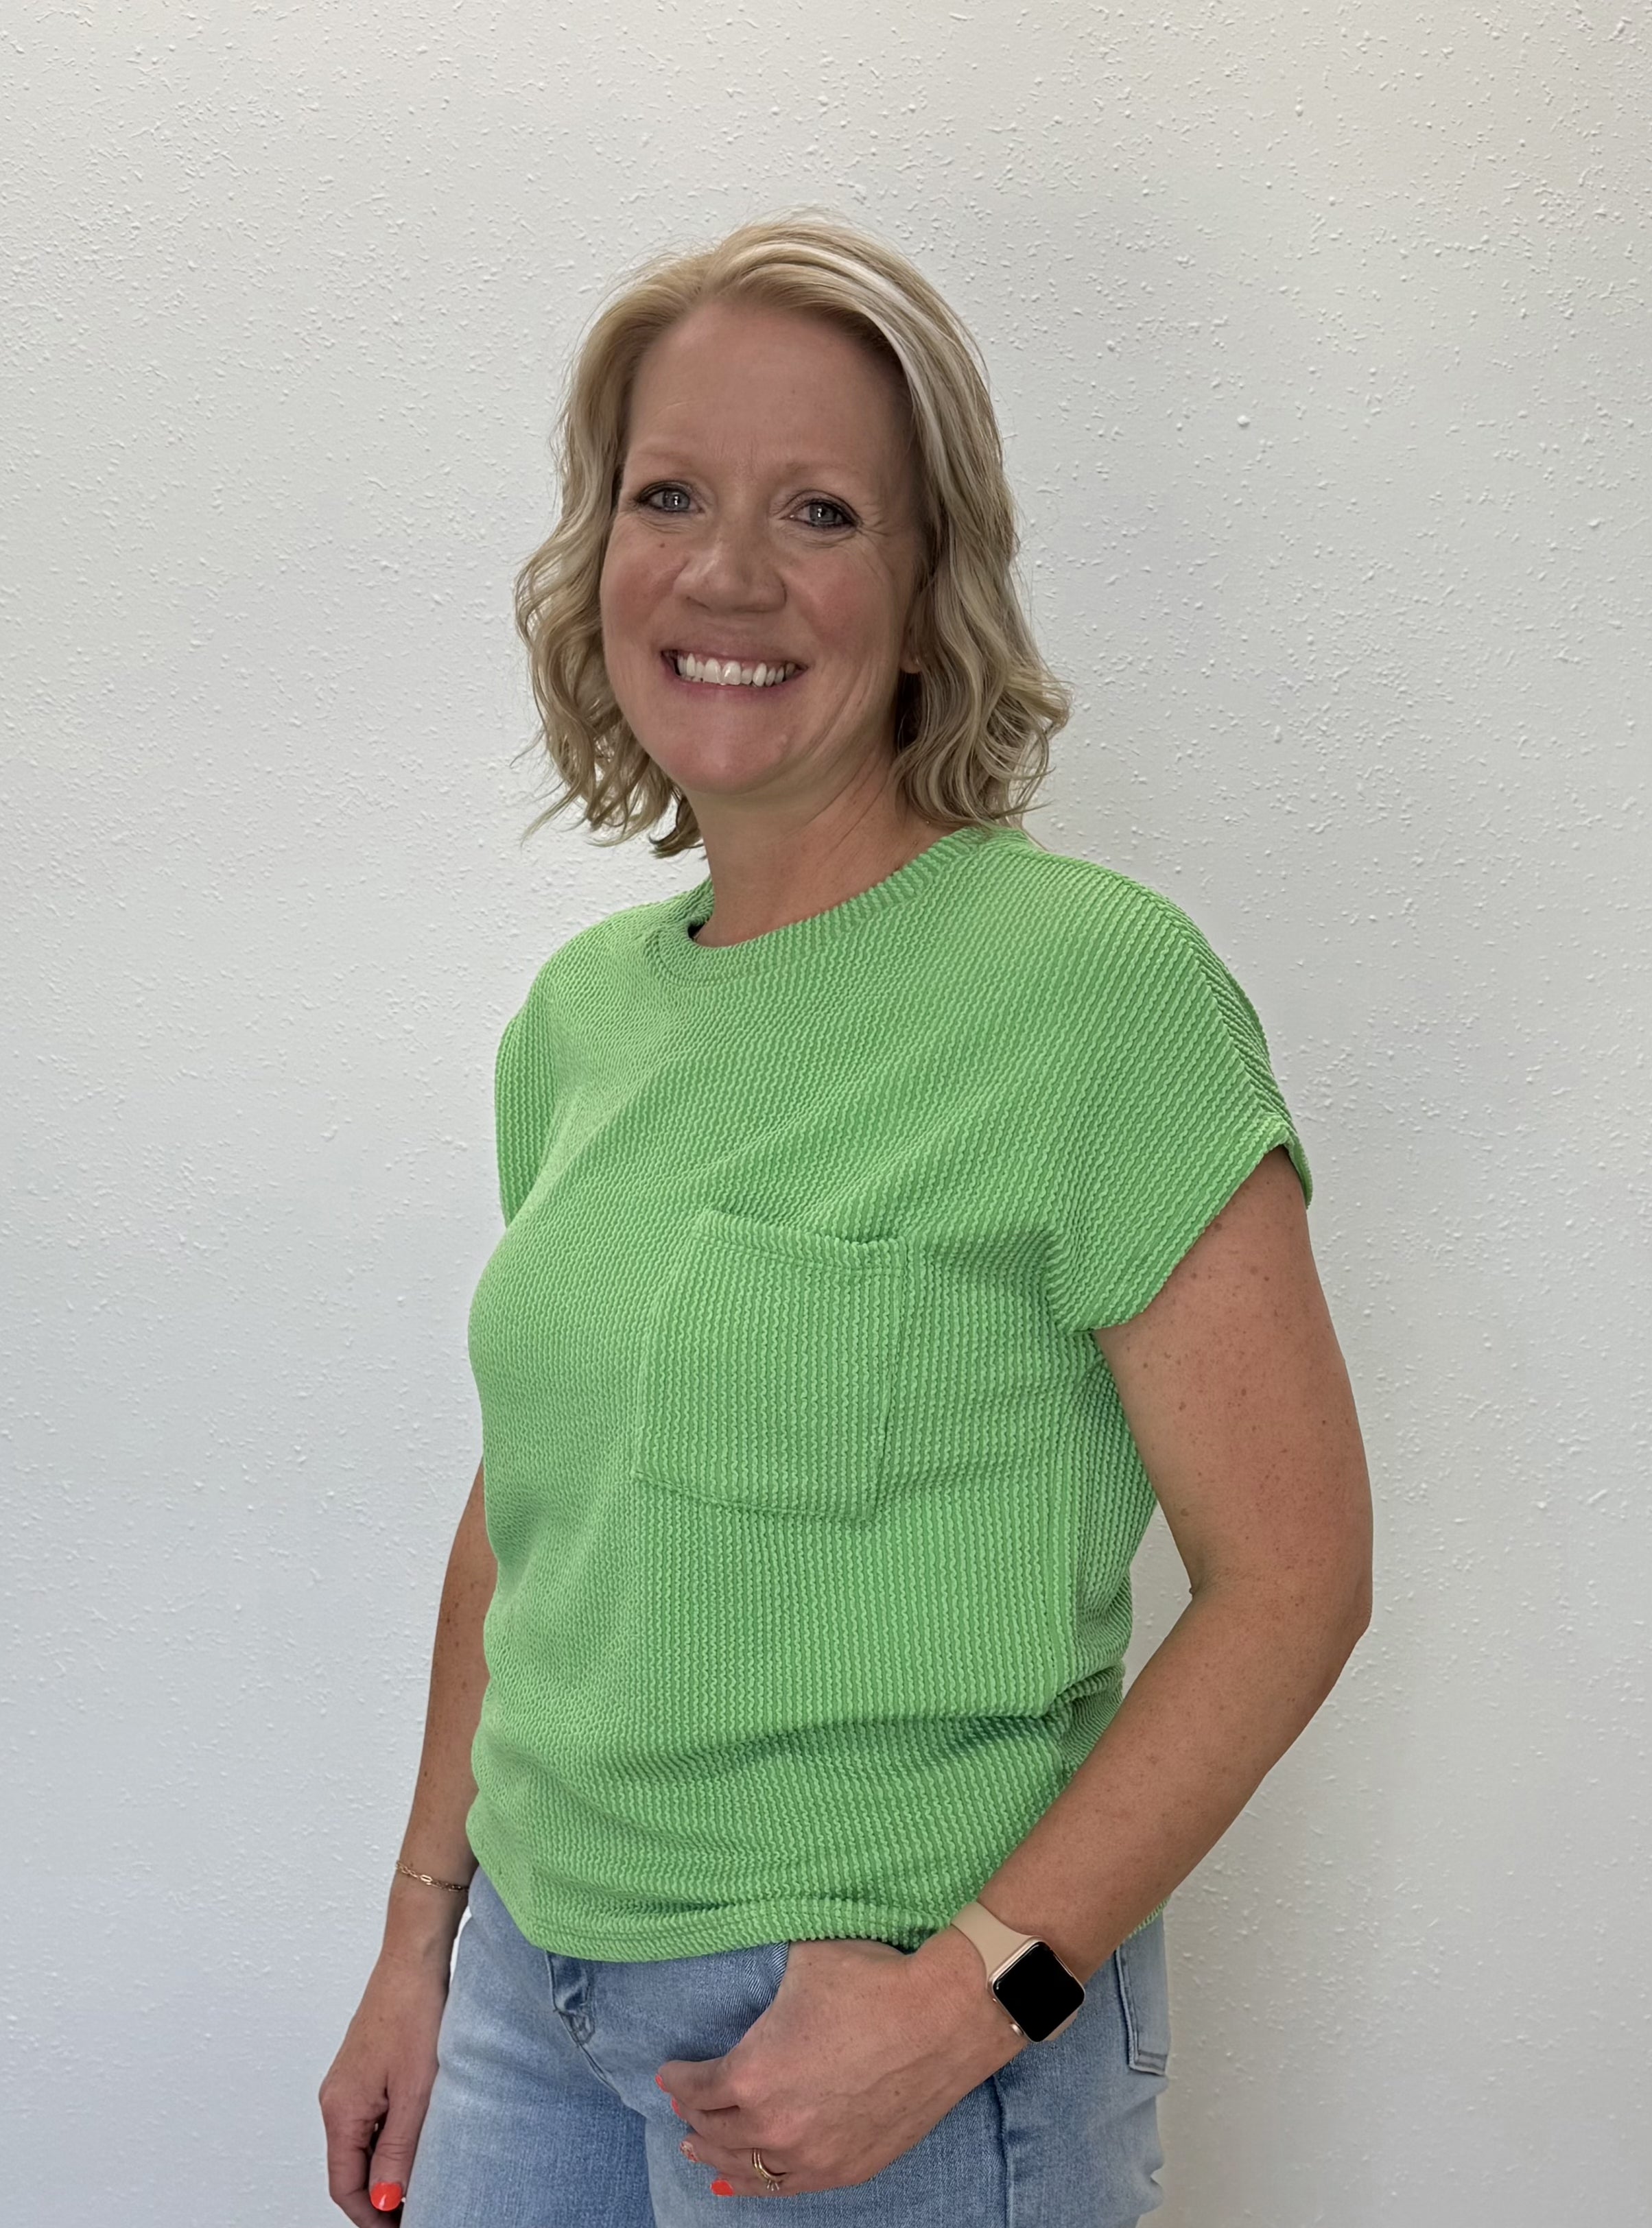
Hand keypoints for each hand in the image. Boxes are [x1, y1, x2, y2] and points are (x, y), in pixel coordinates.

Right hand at [319, 1950, 448, 2222]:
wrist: (415, 1958)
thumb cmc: (414, 2012)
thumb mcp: (415, 2092)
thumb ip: (399, 2150)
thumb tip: (388, 2199)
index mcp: (340, 2110)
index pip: (345, 2187)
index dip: (373, 2216)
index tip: (404, 2227)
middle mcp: (337, 2100)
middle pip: (351, 2168)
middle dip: (382, 2194)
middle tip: (420, 2207)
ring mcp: (350, 2084)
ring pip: (364, 2143)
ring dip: (389, 2164)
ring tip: (426, 2175)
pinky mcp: (367, 2069)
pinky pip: (373, 2118)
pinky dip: (392, 2136)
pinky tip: (421, 2136)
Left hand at [657, 1925, 1024, 2197]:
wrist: (942, 2018)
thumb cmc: (872, 1983)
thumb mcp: (801, 1963)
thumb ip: (766, 1975)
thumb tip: (748, 1953)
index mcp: (752, 2074)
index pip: (698, 2086)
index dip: (678, 2078)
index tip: (669, 2072)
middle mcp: (773, 2125)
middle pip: (715, 2130)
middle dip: (693, 2117)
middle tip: (681, 2108)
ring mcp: (811, 2155)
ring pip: (746, 2166)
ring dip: (717, 2157)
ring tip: (699, 2150)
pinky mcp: (847, 2168)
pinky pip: (787, 2186)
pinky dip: (757, 2183)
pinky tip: (740, 2181)